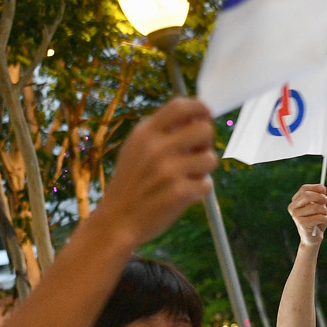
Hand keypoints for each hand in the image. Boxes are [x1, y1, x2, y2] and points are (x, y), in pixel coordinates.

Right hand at [99, 99, 216, 244]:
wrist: (116, 221)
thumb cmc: (130, 184)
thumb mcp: (135, 149)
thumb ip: (161, 132)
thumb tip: (196, 116)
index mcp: (145, 133)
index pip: (180, 106)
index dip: (200, 108)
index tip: (205, 117)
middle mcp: (157, 148)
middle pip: (204, 129)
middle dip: (206, 142)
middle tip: (196, 154)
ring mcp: (169, 170)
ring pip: (210, 159)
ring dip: (204, 170)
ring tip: (188, 178)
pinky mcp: (179, 192)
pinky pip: (207, 184)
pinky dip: (200, 191)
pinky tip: (184, 195)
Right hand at [288, 184, 326, 246]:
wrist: (312, 239)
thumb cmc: (315, 221)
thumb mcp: (318, 207)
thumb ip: (319, 197)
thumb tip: (323, 188)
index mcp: (295, 202)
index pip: (304, 189)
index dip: (315, 187)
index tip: (324, 189)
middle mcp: (292, 208)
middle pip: (307, 195)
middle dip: (320, 197)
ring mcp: (296, 216)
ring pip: (315, 207)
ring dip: (324, 211)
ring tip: (323, 217)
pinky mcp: (302, 223)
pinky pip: (318, 217)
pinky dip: (324, 219)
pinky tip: (321, 224)